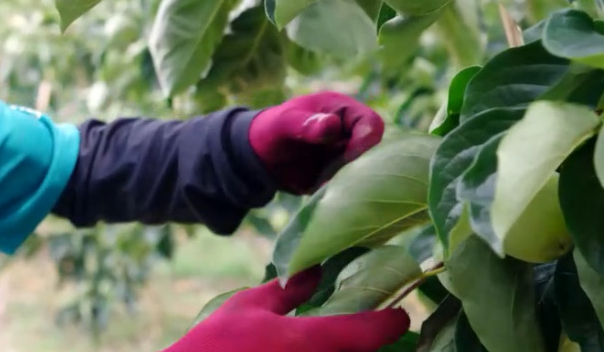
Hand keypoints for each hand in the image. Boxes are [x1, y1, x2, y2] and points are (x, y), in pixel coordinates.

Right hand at [163, 267, 408, 351]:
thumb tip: (316, 269)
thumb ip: (288, 290)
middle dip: (368, 345)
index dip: (390, 321)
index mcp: (308, 341)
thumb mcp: (248, 307)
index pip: (368, 332)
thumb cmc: (215, 345)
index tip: (398, 314)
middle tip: (369, 329)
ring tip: (344, 341)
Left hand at [249, 91, 384, 193]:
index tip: (347, 156)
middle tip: (333, 176)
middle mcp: (352, 135)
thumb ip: (307, 124)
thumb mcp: (285, 124)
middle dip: (358, 166)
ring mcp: (349, 158)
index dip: (365, 141)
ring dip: (349, 182)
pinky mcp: (342, 178)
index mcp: (344, 112)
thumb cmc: (273, 129)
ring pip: (366, 173)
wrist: (261, 157)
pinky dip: (342, 195)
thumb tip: (332, 125)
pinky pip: (352, 189)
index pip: (372, 124)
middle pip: (375, 152)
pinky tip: (323, 193)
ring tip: (324, 184)